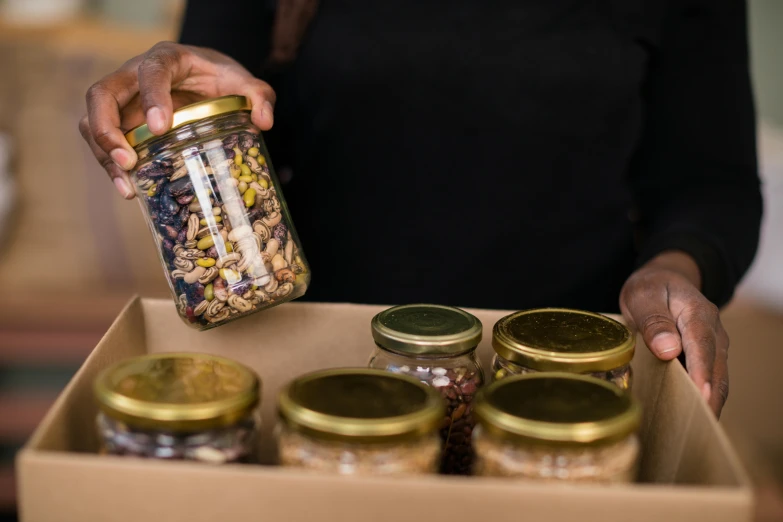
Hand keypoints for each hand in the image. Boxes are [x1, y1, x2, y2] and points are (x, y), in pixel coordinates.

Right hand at [79, 42, 275, 198]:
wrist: (206, 80)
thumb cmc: (221, 79)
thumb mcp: (244, 83)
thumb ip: (259, 95)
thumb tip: (264, 121)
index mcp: (167, 59)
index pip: (151, 71)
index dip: (151, 97)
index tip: (160, 127)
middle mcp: (134, 76)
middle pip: (102, 95)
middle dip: (107, 129)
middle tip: (128, 161)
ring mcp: (123, 101)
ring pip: (93, 121)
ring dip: (104, 154)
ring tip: (127, 185)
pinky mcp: (121, 124)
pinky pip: (104, 143)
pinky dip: (111, 167)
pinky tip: (130, 190)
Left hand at [620, 251, 728, 416]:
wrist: (664, 280)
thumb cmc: (651, 288)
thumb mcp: (644, 296)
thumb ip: (654, 320)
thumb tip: (668, 349)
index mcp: (698, 314)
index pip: (702, 346)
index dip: (701, 373)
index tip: (699, 396)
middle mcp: (713, 332)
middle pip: (715, 369)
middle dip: (708, 398)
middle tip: (694, 425)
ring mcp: (714, 346)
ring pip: (717, 379)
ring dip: (707, 402)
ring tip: (692, 428)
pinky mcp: (707, 357)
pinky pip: (709, 380)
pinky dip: (702, 398)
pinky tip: (688, 416)